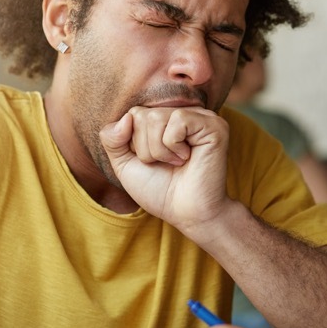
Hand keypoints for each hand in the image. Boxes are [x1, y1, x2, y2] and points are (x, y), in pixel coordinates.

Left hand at [99, 106, 230, 229]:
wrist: (186, 213)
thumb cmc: (160, 191)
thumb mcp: (125, 164)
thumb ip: (112, 139)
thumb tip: (126, 117)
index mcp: (167, 119)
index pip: (133, 114)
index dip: (135, 145)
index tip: (153, 162)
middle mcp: (184, 113)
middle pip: (142, 115)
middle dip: (146, 148)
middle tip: (167, 165)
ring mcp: (201, 117)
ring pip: (156, 117)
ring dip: (159, 150)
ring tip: (177, 163)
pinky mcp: (214, 125)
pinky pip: (177, 121)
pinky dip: (174, 146)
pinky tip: (188, 158)